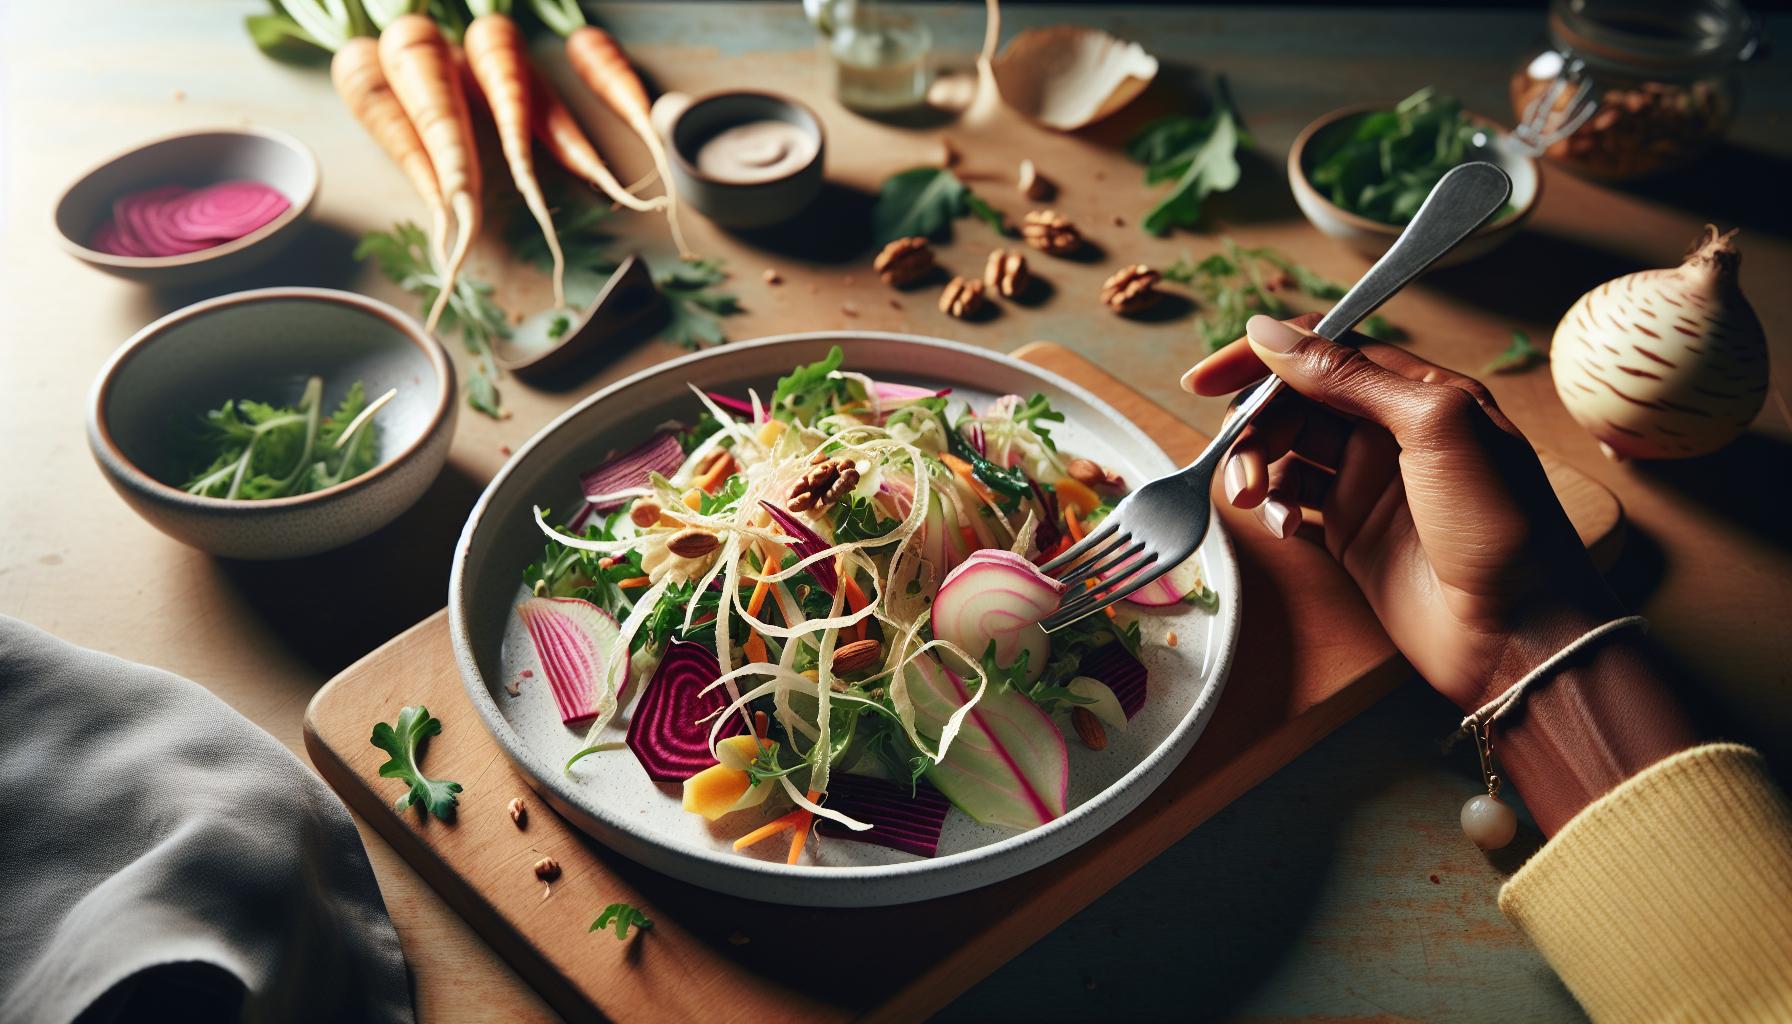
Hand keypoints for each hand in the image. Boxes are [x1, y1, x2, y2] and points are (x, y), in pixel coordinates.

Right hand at [1185, 314, 1696, 833]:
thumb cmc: (1501, 526)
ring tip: (1246, 500)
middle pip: (1296, 401)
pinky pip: (1290, 501)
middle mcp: (1389, 431)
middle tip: (1236, 466)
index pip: (1327, 349)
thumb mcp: (1433, 428)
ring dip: (1255, 466)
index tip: (1208, 378)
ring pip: (1286, 450)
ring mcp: (1367, 483)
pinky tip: (1280, 525)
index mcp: (1419, 391)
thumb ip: (1351, 377)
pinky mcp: (1350, 533)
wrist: (1519, 635)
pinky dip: (1271, 506)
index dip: (1265, 356)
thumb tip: (1272, 334)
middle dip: (1255, 425)